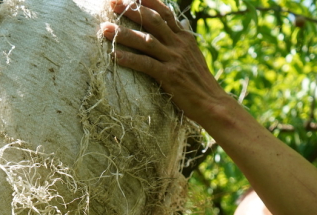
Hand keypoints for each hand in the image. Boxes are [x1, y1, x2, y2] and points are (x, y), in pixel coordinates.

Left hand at [100, 0, 229, 126]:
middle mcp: (179, 44)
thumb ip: (184, 37)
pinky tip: (115, 55)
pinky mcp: (170, 76)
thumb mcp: (194, 54)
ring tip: (104, 29)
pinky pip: (146, 64)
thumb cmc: (200, 81)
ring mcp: (175, 59)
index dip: (147, 1)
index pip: (165, 12)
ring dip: (123, 34)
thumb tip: (181, 22)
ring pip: (146, 41)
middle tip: (112, 3)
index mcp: (184, 37)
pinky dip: (130, 59)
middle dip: (131, 10)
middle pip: (153, 20)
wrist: (213, 103)